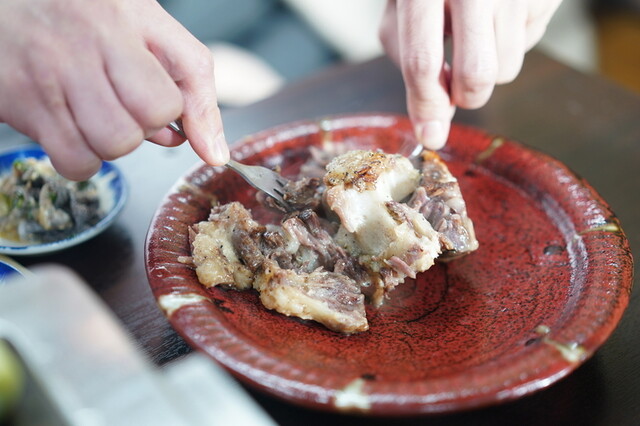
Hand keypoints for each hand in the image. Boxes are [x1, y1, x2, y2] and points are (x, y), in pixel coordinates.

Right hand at [0, 0, 228, 179]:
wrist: (11, 0)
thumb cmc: (86, 12)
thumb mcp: (150, 28)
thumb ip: (193, 85)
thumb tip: (215, 153)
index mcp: (120, 24)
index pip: (166, 104)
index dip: (168, 113)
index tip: (156, 99)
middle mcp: (80, 50)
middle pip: (138, 132)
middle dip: (141, 129)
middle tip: (123, 105)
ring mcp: (46, 79)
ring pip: (109, 150)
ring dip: (112, 144)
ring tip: (97, 113)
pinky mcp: (18, 103)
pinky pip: (73, 162)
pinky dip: (83, 158)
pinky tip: (76, 128)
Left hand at [379, 0, 561, 149]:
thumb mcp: (404, 7)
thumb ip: (409, 58)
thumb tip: (432, 122)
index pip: (422, 62)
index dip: (425, 106)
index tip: (430, 135)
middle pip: (476, 77)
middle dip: (466, 96)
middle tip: (459, 83)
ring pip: (506, 70)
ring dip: (490, 64)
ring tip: (479, 27)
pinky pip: (530, 42)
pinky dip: (513, 37)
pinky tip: (501, 11)